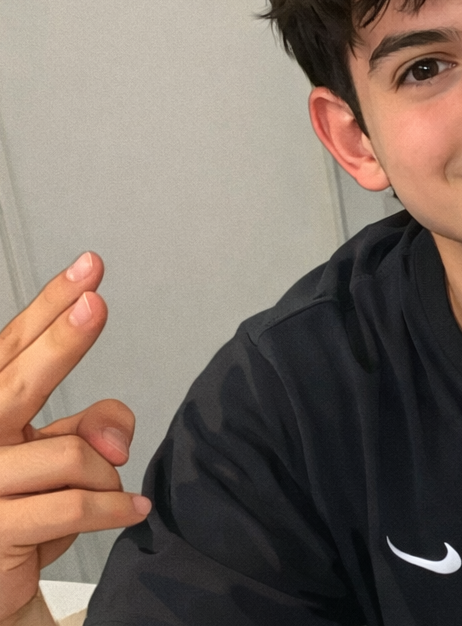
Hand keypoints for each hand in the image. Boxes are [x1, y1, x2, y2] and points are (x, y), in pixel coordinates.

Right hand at [0, 253, 150, 622]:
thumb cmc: (27, 505)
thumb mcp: (62, 455)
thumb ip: (90, 426)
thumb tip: (117, 434)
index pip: (12, 347)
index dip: (51, 304)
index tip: (89, 267)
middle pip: (18, 379)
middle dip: (63, 341)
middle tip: (96, 303)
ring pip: (71, 454)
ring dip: (105, 476)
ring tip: (110, 492)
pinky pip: (73, 504)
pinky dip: (113, 508)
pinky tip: (133, 509)